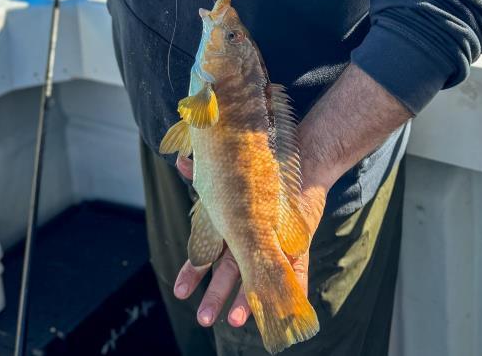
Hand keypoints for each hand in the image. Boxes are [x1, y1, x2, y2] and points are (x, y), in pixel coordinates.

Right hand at [173, 156, 326, 328]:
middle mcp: (248, 243)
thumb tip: (180, 160)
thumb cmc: (261, 170)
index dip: (193, 274)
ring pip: (257, 279)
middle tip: (204, 319)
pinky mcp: (297, 249)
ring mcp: (272, 248)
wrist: (301, 161)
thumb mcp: (230, 174)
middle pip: (228, 276)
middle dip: (216, 297)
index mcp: (229, 229)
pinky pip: (295, 274)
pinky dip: (293, 291)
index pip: (206, 256)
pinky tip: (285, 310)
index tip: (180, 292)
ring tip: (235, 320)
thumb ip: (205, 171)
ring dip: (246, 300)